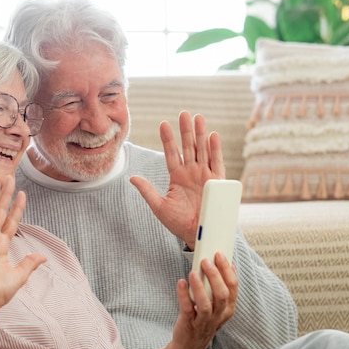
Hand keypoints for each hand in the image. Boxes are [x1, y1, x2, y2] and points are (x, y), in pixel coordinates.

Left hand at [130, 110, 224, 247]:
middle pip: (188, 147)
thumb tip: (132, 177)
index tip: (163, 124)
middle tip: (183, 113)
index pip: (171, 153)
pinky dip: (215, 149)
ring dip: (200, 134)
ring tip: (198, 118)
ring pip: (202, 150)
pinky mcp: (217, 182)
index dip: (168, 139)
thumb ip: (147, 191)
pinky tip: (212, 136)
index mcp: (177, 177)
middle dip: (186, 130)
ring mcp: (204, 176)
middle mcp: (191, 173)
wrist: (197, 234)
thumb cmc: (178, 223)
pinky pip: (217, 163)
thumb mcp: (159, 207)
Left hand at [154, 252, 237, 348]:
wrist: (189, 346)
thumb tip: (229, 265)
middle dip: (215, 276)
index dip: (227, 270)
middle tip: (206, 260)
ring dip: (200, 287)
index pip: (233, 288)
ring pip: (206, 304)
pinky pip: (187, 309)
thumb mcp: (217, 307)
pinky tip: (180, 282)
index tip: (219, 254)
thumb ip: (222, 288)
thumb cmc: (203, 320)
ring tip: (193, 271)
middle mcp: (219, 316)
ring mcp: (204, 321)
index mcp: (228, 309)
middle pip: (222, 295)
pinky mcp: (189, 324)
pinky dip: (184, 295)